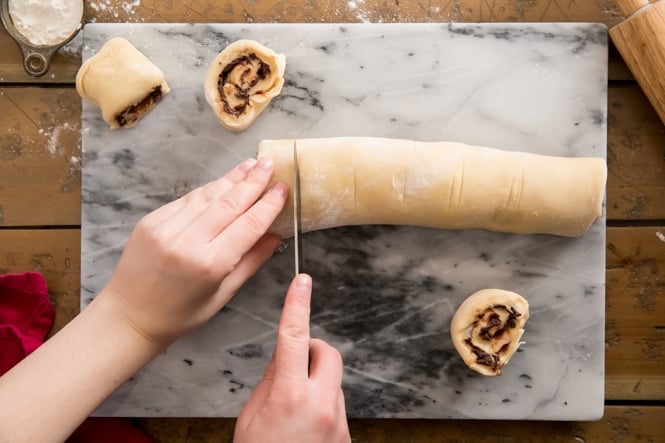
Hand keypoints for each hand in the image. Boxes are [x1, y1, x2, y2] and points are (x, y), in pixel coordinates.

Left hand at [100, 157, 287, 345]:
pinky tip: (223, 182)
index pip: (248, 225)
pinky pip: (187, 200)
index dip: (268, 204)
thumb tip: (276, 236)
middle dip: (252, 182)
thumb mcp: (223, 295)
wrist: (129, 315)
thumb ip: (251, 262)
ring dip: (231, 179)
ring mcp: (166, 228)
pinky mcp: (151, 220)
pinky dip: (208, 190)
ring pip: (207, 196)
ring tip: (250, 165)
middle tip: (270, 164)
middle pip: (229, 203)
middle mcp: (188, 241)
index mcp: (210, 264)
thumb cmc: (181, 314)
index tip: (283, 188)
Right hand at [234, 274, 350, 442]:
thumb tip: (283, 358)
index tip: (302, 281)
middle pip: (326, 352)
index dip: (297, 304)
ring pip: (332, 380)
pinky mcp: (346, 435)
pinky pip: (336, 404)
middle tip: (291, 367)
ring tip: (292, 412)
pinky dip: (320, 405)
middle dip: (310, 349)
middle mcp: (321, 405)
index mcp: (289, 396)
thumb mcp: (251, 418)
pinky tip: (303, 427)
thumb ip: (269, 382)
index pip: (293, 337)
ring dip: (314, 382)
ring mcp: (338, 421)